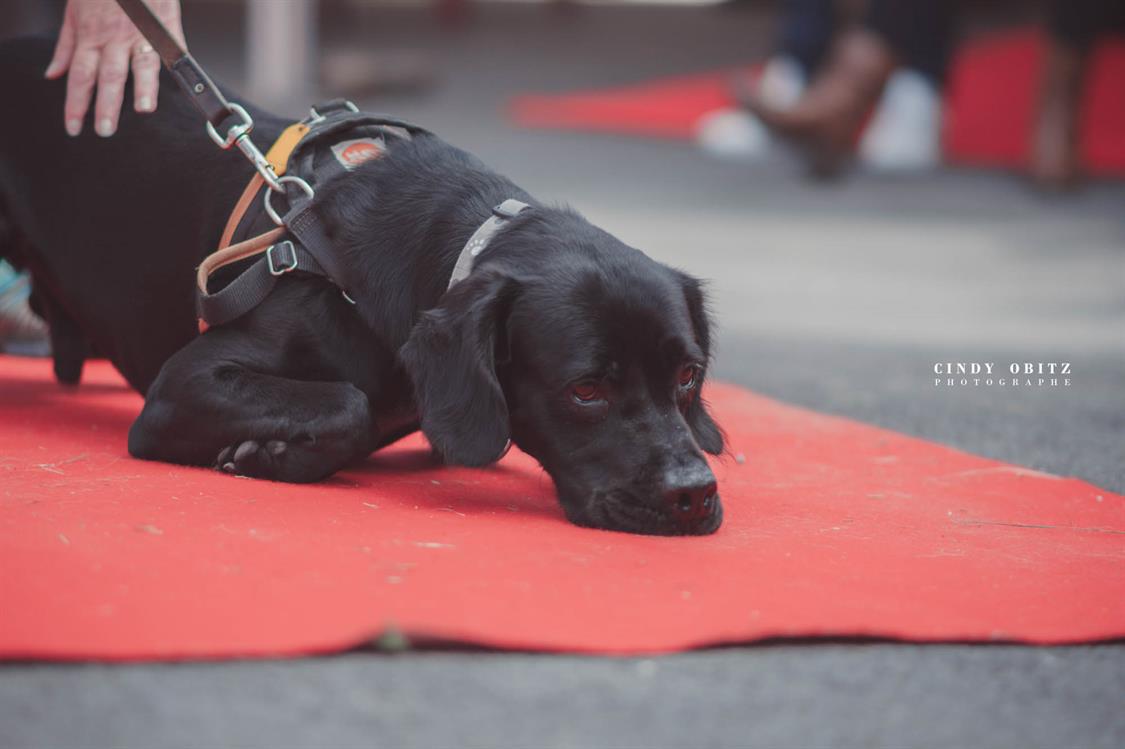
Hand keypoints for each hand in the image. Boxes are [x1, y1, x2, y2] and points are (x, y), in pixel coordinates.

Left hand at [45, 0, 184, 137]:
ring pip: (140, 63)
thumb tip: (53, 74)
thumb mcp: (73, 12)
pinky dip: (177, 64)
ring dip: (142, 87)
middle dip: (106, 105)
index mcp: (89, 36)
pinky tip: (186, 82)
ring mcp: (140, 32)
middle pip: (108, 75)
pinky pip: (171, 48)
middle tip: (105, 130)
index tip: (74, 128)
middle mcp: (113, 38)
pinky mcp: (164, 25)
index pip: (79, 77)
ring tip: (143, 110)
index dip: (75, 104)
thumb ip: (65, 46)